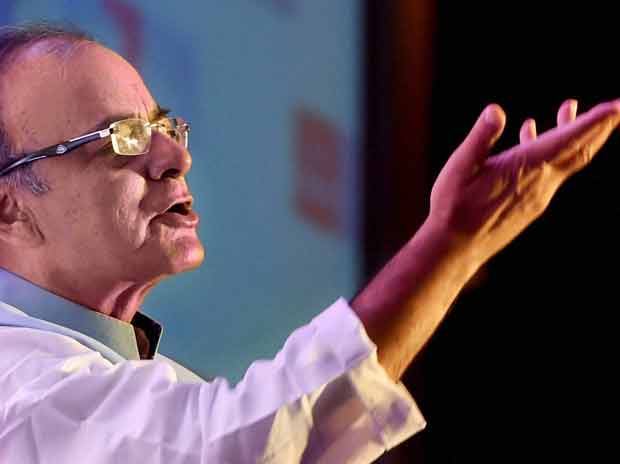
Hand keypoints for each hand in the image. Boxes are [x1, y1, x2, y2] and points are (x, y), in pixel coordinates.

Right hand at [428, 99, 619, 264]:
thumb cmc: (453, 207)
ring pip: (567, 162)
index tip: (617, 107)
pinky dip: (552, 151)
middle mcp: (539, 183)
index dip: (595, 122)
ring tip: (568, 108)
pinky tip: (530, 137)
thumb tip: (496, 110)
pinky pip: (551, 173)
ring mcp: (537, 196)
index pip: (568, 140)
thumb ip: (480, 138)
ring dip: (575, 136)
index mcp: (525, 168)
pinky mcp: (530, 205)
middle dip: (599, 127)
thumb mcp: (459, 167)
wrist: (455, 247)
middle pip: (580, 151)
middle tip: (615, 108)